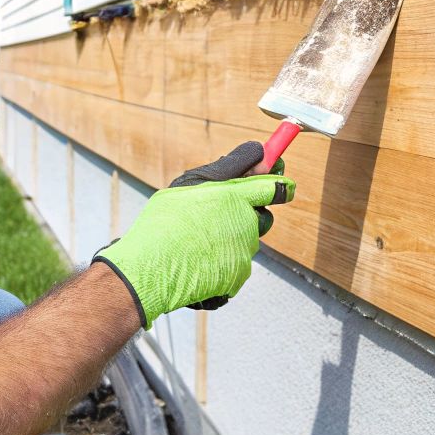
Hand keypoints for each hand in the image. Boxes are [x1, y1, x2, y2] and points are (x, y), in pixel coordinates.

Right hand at [91, 142, 295, 327]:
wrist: (149, 271)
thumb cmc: (161, 225)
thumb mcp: (187, 186)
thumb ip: (224, 174)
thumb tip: (255, 158)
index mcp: (233, 196)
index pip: (272, 186)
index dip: (281, 183)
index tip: (285, 183)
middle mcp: (244, 223)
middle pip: (262, 216)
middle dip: (248, 216)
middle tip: (217, 219)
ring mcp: (244, 251)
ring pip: (246, 242)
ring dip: (229, 241)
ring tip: (196, 244)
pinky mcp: (239, 275)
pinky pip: (236, 266)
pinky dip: (222, 265)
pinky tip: (198, 263)